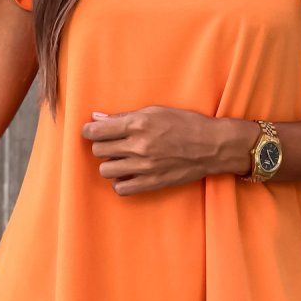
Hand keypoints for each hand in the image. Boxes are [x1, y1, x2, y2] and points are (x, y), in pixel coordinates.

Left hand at [81, 105, 253, 194]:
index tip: (91, 131)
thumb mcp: (155, 111)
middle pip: (99, 150)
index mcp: (139, 124)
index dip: (88, 131)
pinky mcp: (152, 183)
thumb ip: (124, 116)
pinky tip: (128, 173)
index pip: (96, 131)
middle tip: (113, 143)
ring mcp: (145, 167)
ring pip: (105, 170)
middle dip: (102, 145)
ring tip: (121, 158)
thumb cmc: (185, 123)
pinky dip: (120, 181)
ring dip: (110, 163)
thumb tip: (97, 118)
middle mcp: (139, 146)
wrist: (212, 146)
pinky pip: (121, 188)